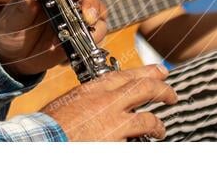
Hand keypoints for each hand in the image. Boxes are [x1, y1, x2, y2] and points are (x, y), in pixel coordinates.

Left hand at [0, 0, 106, 78]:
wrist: (13, 55)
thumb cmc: (12, 28)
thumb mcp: (13, 17)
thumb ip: (23, 6)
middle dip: (91, 5)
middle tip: (87, 18)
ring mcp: (77, 19)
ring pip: (98, 17)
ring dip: (96, 27)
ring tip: (84, 38)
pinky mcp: (81, 38)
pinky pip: (94, 39)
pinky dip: (90, 46)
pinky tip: (71, 54)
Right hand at [41, 65, 177, 140]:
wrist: (44, 139)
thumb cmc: (50, 124)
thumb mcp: (70, 102)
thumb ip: (88, 99)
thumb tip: (99, 102)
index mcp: (94, 88)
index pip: (126, 75)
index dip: (146, 73)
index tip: (158, 72)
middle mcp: (108, 101)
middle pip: (144, 89)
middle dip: (162, 90)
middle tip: (171, 94)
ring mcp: (115, 122)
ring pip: (148, 118)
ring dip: (158, 123)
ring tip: (161, 128)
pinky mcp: (118, 142)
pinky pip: (137, 140)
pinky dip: (142, 141)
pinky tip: (147, 143)